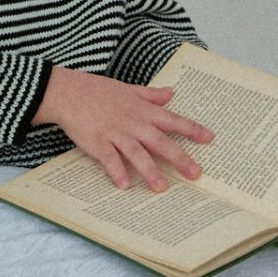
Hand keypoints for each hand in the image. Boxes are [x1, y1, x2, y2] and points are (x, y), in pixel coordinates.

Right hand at [33, 67, 213, 191]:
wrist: (68, 92)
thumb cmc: (98, 90)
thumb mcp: (128, 89)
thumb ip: (150, 94)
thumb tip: (171, 93)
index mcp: (142, 110)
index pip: (172, 120)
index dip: (191, 129)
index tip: (209, 138)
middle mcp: (132, 123)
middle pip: (160, 142)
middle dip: (179, 158)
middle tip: (195, 174)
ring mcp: (115, 133)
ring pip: (137, 153)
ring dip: (150, 170)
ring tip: (162, 187)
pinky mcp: (97, 143)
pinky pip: (109, 159)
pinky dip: (116, 171)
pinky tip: (125, 185)